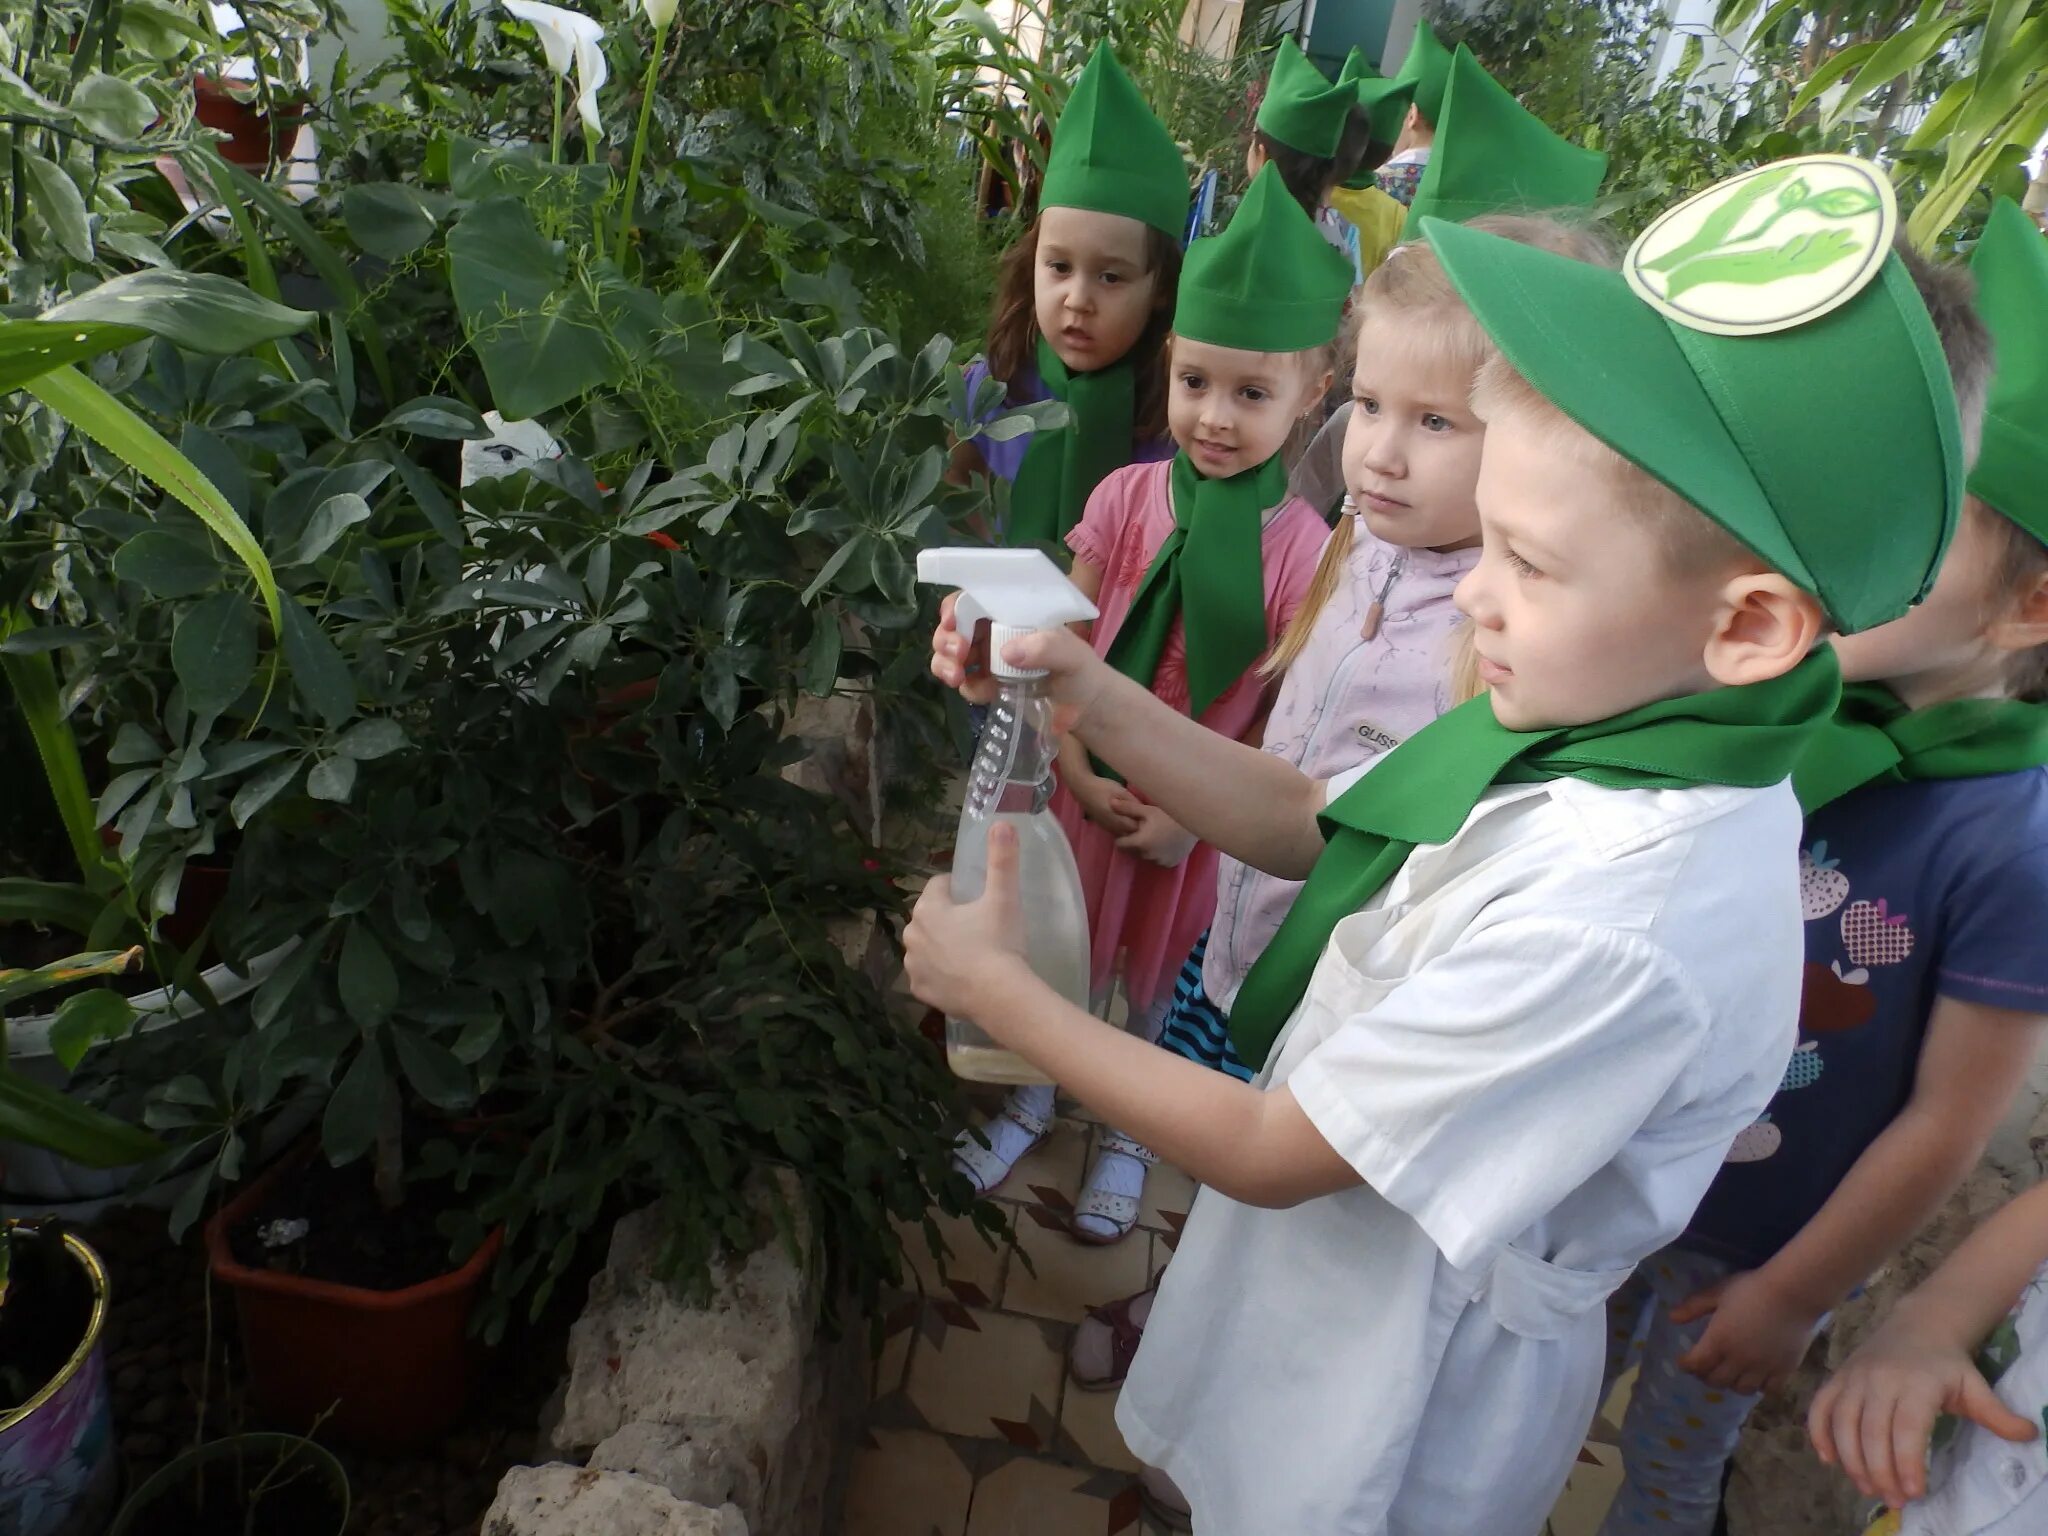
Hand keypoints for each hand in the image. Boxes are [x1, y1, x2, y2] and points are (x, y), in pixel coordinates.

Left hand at [905, 821, 1033, 1023]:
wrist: (998, 995)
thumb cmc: (999, 941)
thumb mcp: (1003, 896)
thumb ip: (1002, 858)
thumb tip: (1002, 822)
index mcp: (927, 907)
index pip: (939, 886)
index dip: (960, 889)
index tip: (980, 900)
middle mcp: (911, 935)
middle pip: (931, 917)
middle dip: (949, 919)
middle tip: (980, 928)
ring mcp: (913, 965)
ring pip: (927, 947)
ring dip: (942, 947)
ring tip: (973, 955)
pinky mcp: (919, 991)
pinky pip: (929, 976)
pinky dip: (941, 975)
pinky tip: (962, 978)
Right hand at [929, 593, 1107, 724]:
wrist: (1087, 710)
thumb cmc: (1083, 672)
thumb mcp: (1073, 655)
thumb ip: (1047, 647)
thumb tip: (1008, 651)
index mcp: (1012, 615)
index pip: (975, 600)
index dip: (955, 607)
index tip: (952, 621)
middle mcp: (995, 632)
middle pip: (954, 627)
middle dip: (946, 639)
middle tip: (958, 655)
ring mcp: (988, 660)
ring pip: (951, 655)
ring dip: (945, 663)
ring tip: (956, 678)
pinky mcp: (988, 686)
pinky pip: (965, 684)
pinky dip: (968, 688)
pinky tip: (985, 694)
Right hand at [1058, 734, 1138, 835]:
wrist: (1082, 787)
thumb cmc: (1102, 786)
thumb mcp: (1121, 791)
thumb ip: (1132, 802)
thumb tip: (1145, 810)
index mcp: (1116, 817)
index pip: (1135, 827)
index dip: (1143, 824)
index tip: (1150, 818)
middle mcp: (1111, 825)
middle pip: (1129, 833)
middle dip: (1138, 829)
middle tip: (1146, 821)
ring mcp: (1106, 827)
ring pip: (1122, 834)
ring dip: (1130, 830)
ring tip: (1138, 821)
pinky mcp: (1102, 825)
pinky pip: (1116, 832)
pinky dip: (1123, 830)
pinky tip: (1127, 822)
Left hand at [1113, 797, 1196, 867]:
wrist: (1196, 823)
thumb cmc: (1169, 814)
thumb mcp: (1147, 809)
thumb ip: (1127, 808)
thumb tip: (1110, 803)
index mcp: (1140, 843)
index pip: (1120, 845)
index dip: (1123, 837)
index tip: (1130, 829)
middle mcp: (1148, 856)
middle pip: (1133, 851)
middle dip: (1135, 842)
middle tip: (1144, 830)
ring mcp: (1160, 861)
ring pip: (1146, 856)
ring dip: (1147, 848)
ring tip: (1155, 834)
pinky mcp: (1170, 863)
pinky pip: (1159, 859)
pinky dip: (1159, 853)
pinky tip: (1165, 841)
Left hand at [1672, 1269, 1825, 1394]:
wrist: (1792, 1293)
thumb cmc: (1751, 1288)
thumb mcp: (1718, 1292)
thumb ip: (1694, 1307)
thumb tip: (1672, 1318)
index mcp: (1718, 1340)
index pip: (1696, 1364)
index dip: (1687, 1365)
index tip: (1684, 1362)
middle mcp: (1738, 1359)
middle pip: (1716, 1380)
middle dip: (1706, 1376)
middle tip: (1705, 1368)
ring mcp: (1762, 1368)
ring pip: (1741, 1389)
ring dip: (1731, 1384)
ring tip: (1730, 1374)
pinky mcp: (1784, 1370)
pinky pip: (1768, 1390)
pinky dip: (1760, 1388)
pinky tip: (1757, 1378)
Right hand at [1809, 1299, 2038, 1509]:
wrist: (1917, 1324)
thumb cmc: (1947, 1364)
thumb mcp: (1975, 1387)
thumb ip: (1998, 1414)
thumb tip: (2030, 1436)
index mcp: (1916, 1383)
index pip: (1907, 1427)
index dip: (1907, 1461)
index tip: (1914, 1491)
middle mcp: (1880, 1379)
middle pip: (1872, 1431)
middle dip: (1880, 1471)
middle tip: (1893, 1500)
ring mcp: (1854, 1378)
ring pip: (1843, 1423)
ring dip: (1852, 1460)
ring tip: (1868, 1488)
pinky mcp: (1837, 1378)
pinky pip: (1820, 1408)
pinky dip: (1819, 1435)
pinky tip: (1829, 1461)